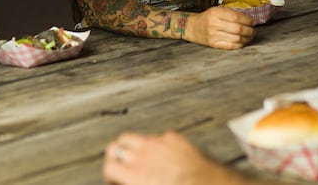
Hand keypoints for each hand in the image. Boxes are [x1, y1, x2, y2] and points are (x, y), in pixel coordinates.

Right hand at [104, 131, 246, 184]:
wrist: (208, 184)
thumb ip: (134, 183)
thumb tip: (126, 181)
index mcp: (134, 175)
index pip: (109, 166)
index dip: (110, 174)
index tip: (115, 179)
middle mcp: (142, 156)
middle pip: (115, 147)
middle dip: (116, 157)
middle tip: (121, 166)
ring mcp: (157, 144)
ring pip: (132, 137)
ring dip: (131, 147)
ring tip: (137, 157)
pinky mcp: (172, 138)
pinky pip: (158, 137)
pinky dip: (157, 145)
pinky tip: (163, 154)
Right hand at [185, 6, 254, 49]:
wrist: (192, 27)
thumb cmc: (207, 18)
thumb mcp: (217, 10)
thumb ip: (231, 13)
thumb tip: (249, 19)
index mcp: (215, 13)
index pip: (236, 17)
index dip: (248, 20)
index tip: (253, 22)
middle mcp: (214, 24)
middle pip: (238, 29)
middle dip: (249, 30)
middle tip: (253, 30)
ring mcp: (213, 35)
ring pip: (236, 39)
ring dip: (247, 38)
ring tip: (250, 36)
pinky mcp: (214, 44)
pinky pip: (231, 46)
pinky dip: (240, 44)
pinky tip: (243, 41)